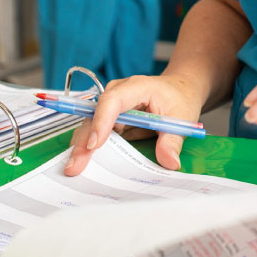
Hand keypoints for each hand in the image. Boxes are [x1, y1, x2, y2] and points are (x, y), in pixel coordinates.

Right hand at [64, 71, 204, 175]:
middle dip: (84, 141)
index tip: (95, 144)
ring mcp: (111, 106)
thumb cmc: (180, 98)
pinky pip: (96, 133)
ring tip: (73, 169)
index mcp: (137, 87)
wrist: (179, 89)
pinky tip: (83, 165)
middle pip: (95, 115)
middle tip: (75, 166)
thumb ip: (173, 140)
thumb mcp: (183, 117)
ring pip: (90, 125)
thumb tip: (169, 162)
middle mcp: (118, 93)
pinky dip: (89, 149)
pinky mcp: (110, 119)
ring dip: (81, 147)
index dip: (102, 121)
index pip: (113, 101)